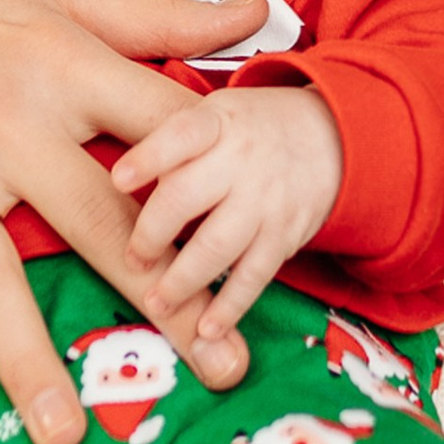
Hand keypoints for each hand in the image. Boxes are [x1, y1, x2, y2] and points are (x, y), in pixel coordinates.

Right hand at [0, 0, 267, 443]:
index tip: (261, 250)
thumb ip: (154, 18)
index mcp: (60, 61)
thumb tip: (255, 10)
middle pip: (95, 218)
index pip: (161, 130)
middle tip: (223, 368)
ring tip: (62, 438)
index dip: (215, 186)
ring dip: (23, 359)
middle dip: (163, 295)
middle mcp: (2, 118)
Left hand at [113, 84, 344, 359]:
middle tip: (131, 259)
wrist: (330, 137)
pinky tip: (206, 328)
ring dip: (182, 281)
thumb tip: (113, 184)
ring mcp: (264, 200)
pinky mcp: (284, 236)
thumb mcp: (214, 115)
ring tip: (155, 303)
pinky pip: (254, 276)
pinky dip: (229, 306)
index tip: (117, 180)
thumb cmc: (249, 130)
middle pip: (186, 198)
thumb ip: (173, 144)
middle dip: (151, 235)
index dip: (147, 158)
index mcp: (216, 123)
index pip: (179, 135)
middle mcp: (240, 160)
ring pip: (217, 246)